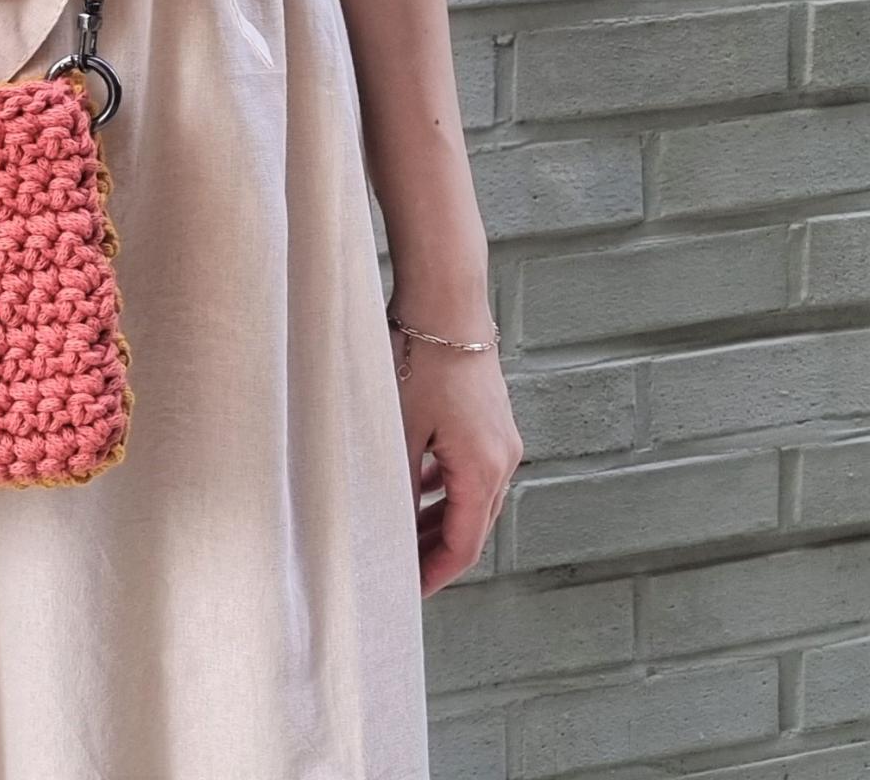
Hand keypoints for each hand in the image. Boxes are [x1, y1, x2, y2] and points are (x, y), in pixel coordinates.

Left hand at [389, 312, 522, 595]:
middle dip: (437, 552)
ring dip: (441, 519)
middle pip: (472, 526)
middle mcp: (502, 459)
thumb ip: (398, 485)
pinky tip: (417, 483)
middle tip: (400, 571)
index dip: (435, 573)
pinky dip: (446, 486)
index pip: (464, 545)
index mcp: (483, 471)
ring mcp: (500, 437)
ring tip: (404, 535)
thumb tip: (389, 532)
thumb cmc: (419, 360)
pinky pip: (471, 468)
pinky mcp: (491, 417)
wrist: (446, 300)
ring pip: (473, 497)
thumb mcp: (400, 430)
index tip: (406, 592)